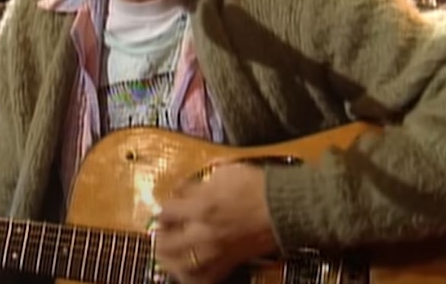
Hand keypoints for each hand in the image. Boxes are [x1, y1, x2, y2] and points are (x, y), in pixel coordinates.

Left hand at [154, 163, 277, 283]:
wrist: (285, 207)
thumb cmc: (257, 187)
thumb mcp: (224, 173)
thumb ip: (200, 182)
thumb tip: (186, 188)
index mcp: (200, 206)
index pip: (165, 212)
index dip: (164, 211)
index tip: (168, 209)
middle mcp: (203, 232)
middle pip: (165, 243)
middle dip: (160, 237)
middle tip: (163, 233)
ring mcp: (215, 251)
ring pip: (180, 266)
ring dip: (170, 260)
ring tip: (169, 255)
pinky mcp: (229, 263)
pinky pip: (204, 278)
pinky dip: (192, 277)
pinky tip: (189, 271)